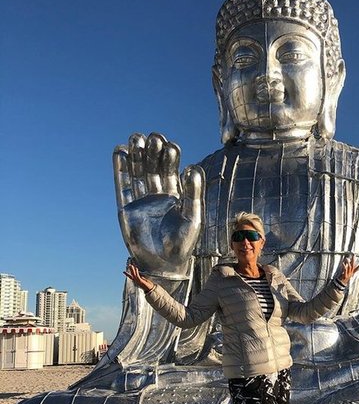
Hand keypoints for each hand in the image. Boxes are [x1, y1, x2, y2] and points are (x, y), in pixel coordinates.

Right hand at [114, 133, 204, 278]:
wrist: (164, 265)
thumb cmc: (183, 244)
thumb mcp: (192, 217)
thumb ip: (193, 194)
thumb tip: (192, 168)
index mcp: (175, 195)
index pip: (171, 171)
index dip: (170, 158)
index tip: (170, 146)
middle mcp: (157, 195)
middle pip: (153, 168)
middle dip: (153, 153)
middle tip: (154, 138)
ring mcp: (141, 201)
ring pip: (138, 173)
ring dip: (137, 156)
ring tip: (136, 138)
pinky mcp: (126, 209)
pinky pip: (123, 186)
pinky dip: (121, 169)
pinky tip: (121, 152)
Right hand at [124, 262, 154, 292]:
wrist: (150, 289)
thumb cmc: (148, 286)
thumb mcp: (144, 281)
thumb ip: (142, 279)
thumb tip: (141, 277)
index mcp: (137, 281)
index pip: (131, 276)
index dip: (127, 274)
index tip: (123, 272)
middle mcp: (136, 281)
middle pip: (132, 274)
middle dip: (131, 269)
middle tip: (129, 265)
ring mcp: (138, 281)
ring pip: (134, 274)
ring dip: (133, 269)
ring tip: (131, 265)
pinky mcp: (140, 281)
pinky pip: (137, 275)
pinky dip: (136, 271)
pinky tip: (136, 268)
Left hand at [338, 255, 358, 285]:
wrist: (341, 284)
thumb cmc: (344, 278)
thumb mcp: (347, 272)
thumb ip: (347, 267)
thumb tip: (347, 260)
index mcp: (352, 272)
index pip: (358, 268)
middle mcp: (351, 273)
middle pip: (353, 265)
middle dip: (353, 260)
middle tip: (354, 255)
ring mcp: (348, 274)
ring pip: (349, 267)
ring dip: (348, 263)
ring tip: (347, 258)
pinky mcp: (345, 276)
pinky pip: (345, 270)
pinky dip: (344, 267)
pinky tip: (343, 263)